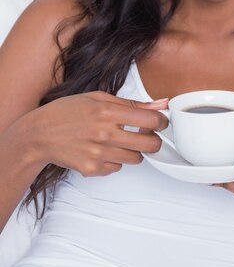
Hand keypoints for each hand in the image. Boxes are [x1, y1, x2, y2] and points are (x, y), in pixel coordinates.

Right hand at [26, 91, 168, 176]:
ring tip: (119, 141)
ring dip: (133, 150)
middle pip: (150, 144)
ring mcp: (99, 154)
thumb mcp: (98, 98)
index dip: (161, 121)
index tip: (160, 122)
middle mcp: (105, 134)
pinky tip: (102, 150)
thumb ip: (132, 103)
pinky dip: (115, 160)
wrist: (38, 134)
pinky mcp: (92, 169)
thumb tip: (161, 104)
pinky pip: (117, 167)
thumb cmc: (65, 112)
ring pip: (136, 158)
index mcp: (108, 111)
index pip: (152, 120)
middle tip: (145, 134)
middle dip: (153, 140)